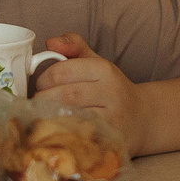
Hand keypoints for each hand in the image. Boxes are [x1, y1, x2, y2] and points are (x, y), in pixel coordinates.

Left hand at [34, 34, 151, 152]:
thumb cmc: (111, 89)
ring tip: (43, 115)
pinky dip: (64, 133)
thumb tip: (50, 42)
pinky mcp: (112, 138)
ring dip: (50, 117)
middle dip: (43, 99)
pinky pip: (80, 135)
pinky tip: (58, 130)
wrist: (142, 117)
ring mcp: (112, 117)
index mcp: (104, 69)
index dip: (43, 79)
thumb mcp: (96, 63)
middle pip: (65, 95)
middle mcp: (110, 91)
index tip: (39, 86)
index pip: (62, 71)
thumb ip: (73, 47)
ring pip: (72, 116)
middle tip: (37, 103)